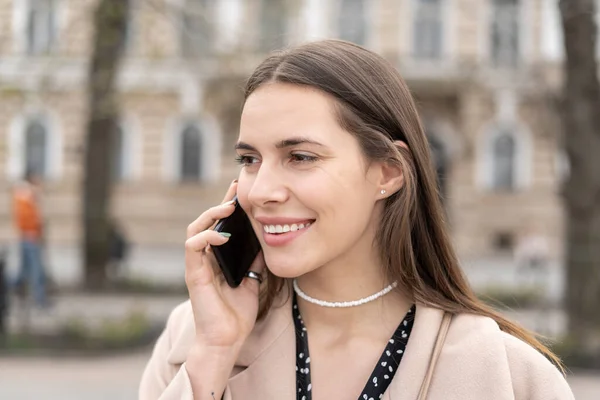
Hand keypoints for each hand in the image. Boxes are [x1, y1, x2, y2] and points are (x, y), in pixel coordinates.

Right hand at [185, 181, 265, 351]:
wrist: (227, 340)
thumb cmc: (237, 314)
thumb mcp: (252, 280)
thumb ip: (254, 261)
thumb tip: (265, 241)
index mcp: (217, 259)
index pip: (219, 227)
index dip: (227, 208)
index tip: (241, 192)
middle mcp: (204, 259)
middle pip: (206, 223)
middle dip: (220, 204)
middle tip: (236, 190)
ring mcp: (197, 266)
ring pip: (195, 229)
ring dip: (211, 215)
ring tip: (228, 207)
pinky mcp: (193, 275)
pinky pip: (193, 247)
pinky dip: (206, 237)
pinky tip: (222, 235)